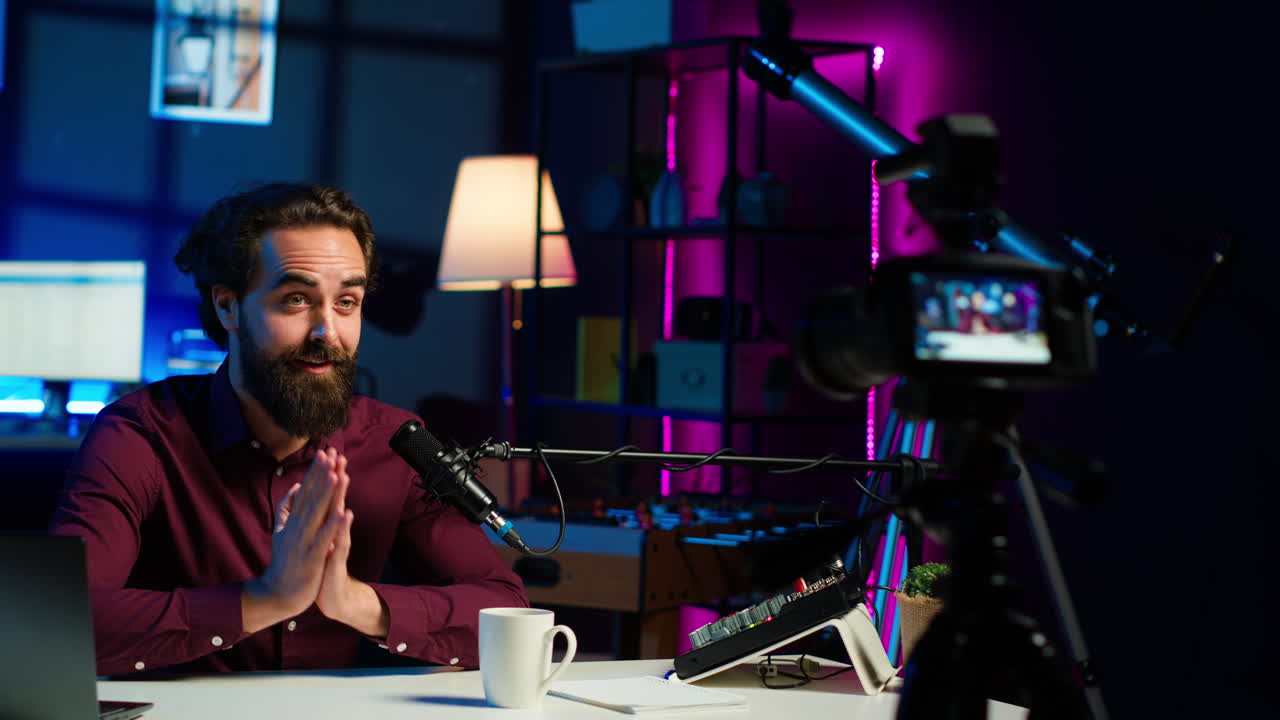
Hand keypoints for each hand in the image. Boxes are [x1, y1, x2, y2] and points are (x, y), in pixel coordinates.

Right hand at [243, 448, 347, 631]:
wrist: (278, 593)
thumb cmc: (284, 561)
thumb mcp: (281, 531)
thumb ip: (287, 508)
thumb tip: (295, 487)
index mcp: (292, 520)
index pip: (305, 490)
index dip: (315, 472)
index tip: (324, 453)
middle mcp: (297, 527)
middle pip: (311, 496)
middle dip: (321, 475)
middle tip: (330, 453)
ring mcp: (303, 541)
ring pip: (317, 513)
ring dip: (327, 494)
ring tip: (336, 474)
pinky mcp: (311, 557)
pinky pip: (323, 539)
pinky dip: (332, 526)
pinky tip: (342, 512)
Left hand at [315, 455, 389, 637]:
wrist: (332, 597)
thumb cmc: (321, 567)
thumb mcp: (317, 540)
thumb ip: (317, 520)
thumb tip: (313, 501)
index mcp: (325, 525)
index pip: (325, 495)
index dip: (325, 474)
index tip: (326, 451)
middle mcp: (335, 531)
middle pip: (335, 498)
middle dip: (336, 476)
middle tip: (338, 454)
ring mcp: (338, 543)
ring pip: (340, 516)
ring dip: (341, 495)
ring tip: (343, 475)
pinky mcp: (338, 560)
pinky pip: (341, 541)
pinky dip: (343, 527)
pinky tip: (346, 513)